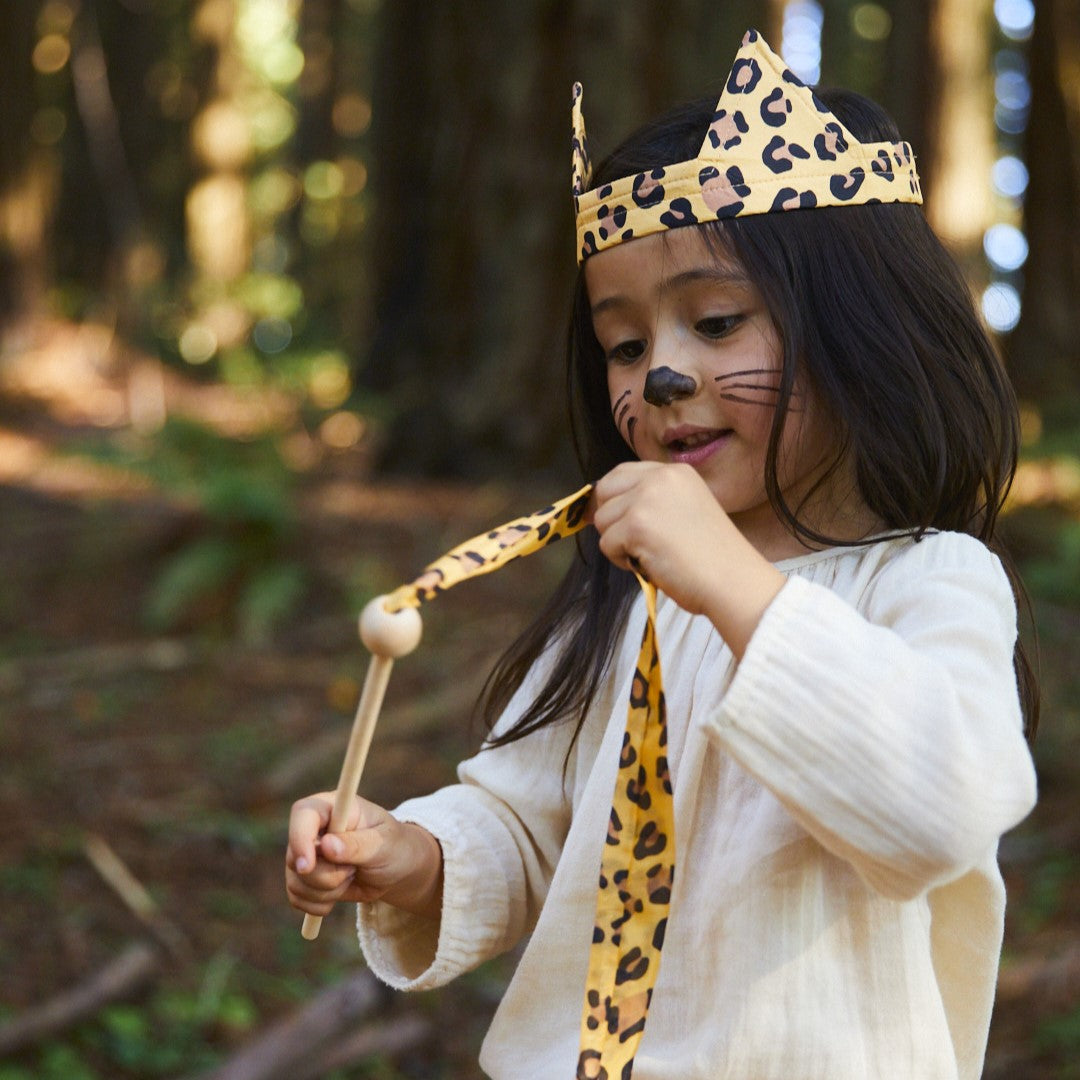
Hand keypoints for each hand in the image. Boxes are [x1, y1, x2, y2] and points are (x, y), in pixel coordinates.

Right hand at [286, 792, 442, 920]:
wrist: (397, 868)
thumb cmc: (394, 846)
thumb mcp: (384, 843)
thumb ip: (358, 844)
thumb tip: (327, 845)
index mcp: (332, 807)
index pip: (303, 814)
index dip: (299, 838)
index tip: (309, 865)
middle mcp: (313, 829)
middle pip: (295, 857)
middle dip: (326, 876)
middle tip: (354, 870)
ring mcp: (307, 854)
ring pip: (296, 882)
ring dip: (327, 891)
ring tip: (352, 876)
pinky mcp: (305, 879)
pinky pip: (297, 899)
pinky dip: (320, 904)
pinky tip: (342, 891)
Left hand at [589, 461, 785, 657]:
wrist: (732, 581)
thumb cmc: (712, 557)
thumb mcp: (684, 510)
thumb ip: (651, 501)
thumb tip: (600, 509)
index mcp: (675, 472)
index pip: (621, 473)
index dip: (614, 499)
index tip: (618, 520)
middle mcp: (660, 478)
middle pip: (605, 491)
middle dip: (611, 519)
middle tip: (634, 543)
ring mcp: (647, 499)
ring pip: (602, 520)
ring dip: (618, 543)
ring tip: (650, 555)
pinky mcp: (636, 525)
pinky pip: (606, 544)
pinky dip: (622, 561)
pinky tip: (650, 564)